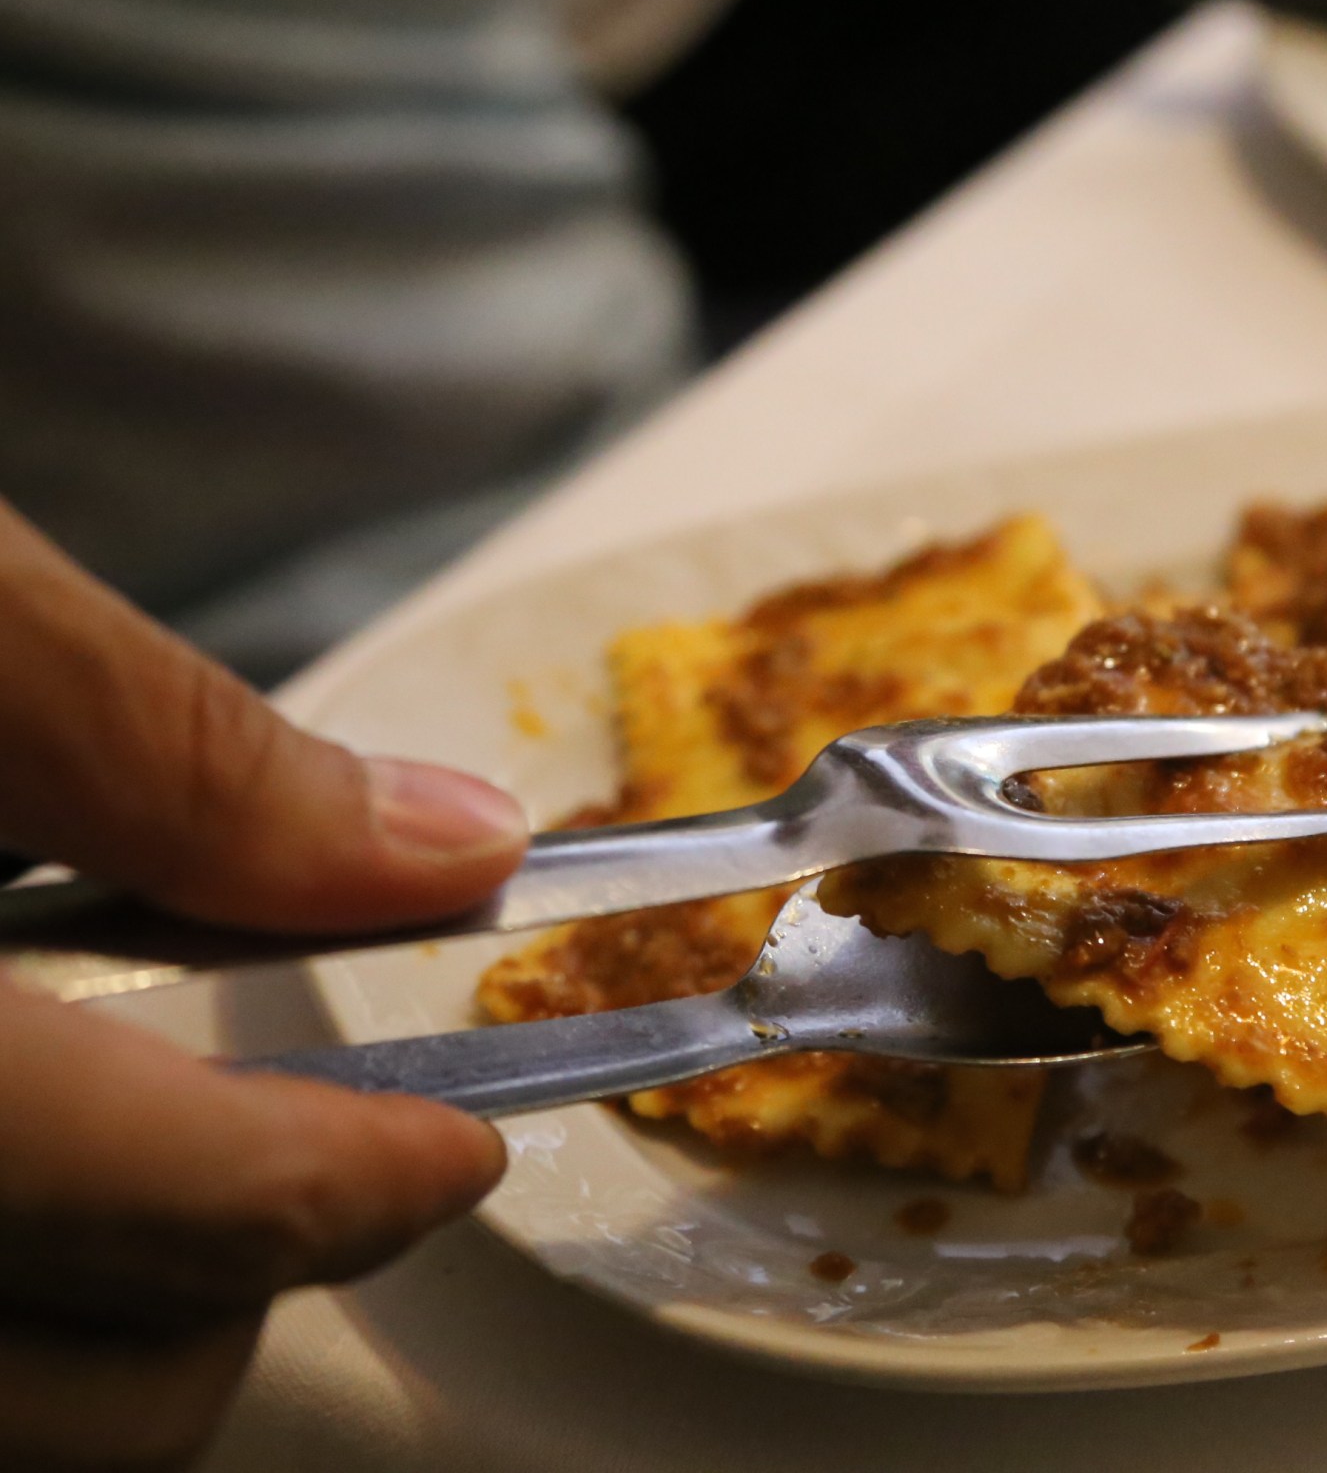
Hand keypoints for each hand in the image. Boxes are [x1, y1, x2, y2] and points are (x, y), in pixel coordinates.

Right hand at [0, 501, 525, 1469]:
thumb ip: (171, 752)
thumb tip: (446, 847)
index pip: (193, 1212)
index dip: (364, 1179)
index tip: (456, 1134)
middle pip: (99, 1393)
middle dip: (234, 1271)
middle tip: (279, 1125)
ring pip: (12, 1399)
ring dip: (95, 1292)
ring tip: (98, 1109)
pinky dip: (7, 1270)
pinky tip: (10, 1110)